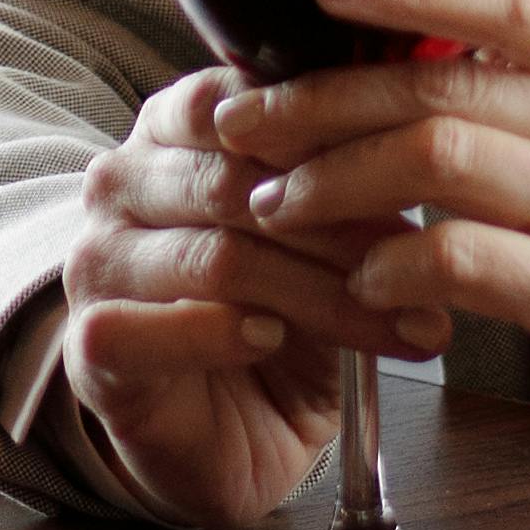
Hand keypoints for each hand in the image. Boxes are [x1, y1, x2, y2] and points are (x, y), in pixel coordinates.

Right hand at [56, 69, 409, 529]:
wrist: (230, 430)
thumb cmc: (283, 314)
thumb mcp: (324, 236)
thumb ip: (348, 176)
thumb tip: (437, 130)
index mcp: (171, 129)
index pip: (236, 99)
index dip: (327, 131)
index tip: (414, 167)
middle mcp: (121, 183)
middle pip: (236, 183)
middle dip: (341, 226)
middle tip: (424, 262)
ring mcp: (97, 263)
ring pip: (214, 258)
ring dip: (316, 293)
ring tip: (393, 324)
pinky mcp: (92, 345)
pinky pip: (145, 327)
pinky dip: (217, 333)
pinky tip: (271, 341)